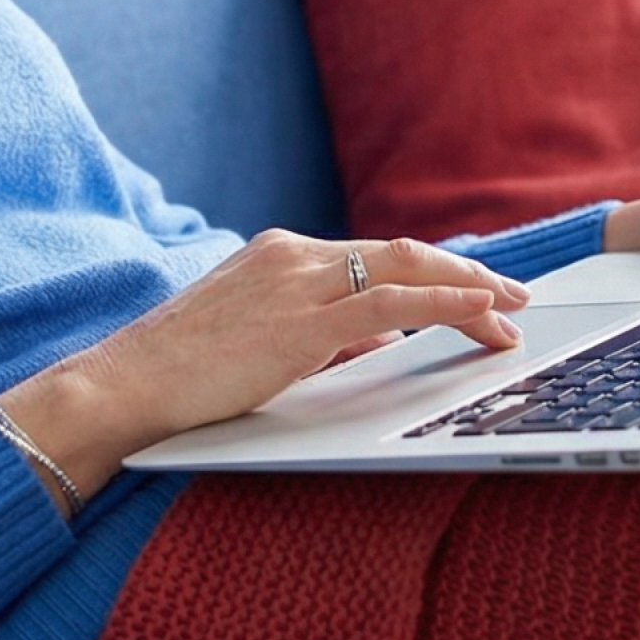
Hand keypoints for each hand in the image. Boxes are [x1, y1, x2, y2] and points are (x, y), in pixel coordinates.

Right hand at [0, 233, 528, 508]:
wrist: (125, 387)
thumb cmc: (181, 376)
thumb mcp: (260, 342)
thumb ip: (322, 334)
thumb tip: (383, 337)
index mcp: (281, 255)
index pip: (377, 255)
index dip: (434, 271)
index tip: (475, 288)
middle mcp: (293, 255)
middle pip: (402, 252)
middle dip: (466, 272)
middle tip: (515, 294)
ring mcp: (297, 282)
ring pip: (406, 269)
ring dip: (469, 289)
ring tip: (511, 310)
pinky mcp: (301, 322)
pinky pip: (392, 304)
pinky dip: (445, 304)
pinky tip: (478, 314)